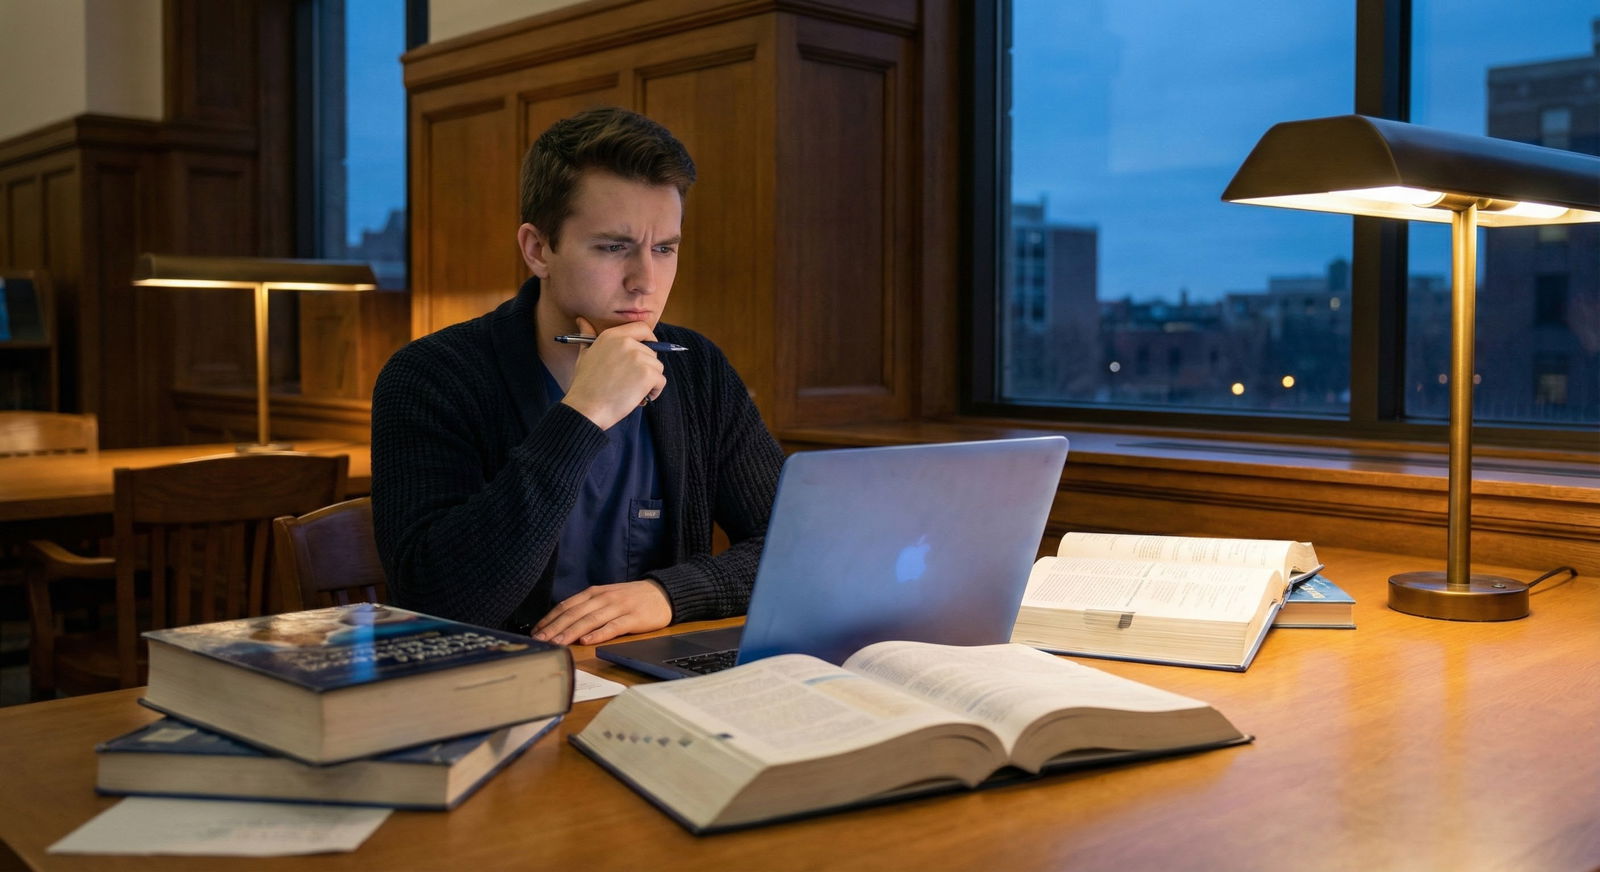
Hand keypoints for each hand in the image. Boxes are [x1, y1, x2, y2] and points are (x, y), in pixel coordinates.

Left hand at [530, 579, 672, 645]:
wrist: (662, 592)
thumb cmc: (631, 599)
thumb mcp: (606, 597)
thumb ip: (587, 608)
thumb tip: (561, 623)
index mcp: (594, 593)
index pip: (566, 606)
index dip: (549, 619)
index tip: (535, 632)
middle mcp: (603, 598)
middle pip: (574, 614)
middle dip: (554, 628)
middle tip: (540, 641)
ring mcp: (618, 607)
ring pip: (590, 620)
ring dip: (571, 632)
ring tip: (557, 643)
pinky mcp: (633, 618)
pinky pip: (613, 627)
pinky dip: (599, 634)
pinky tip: (587, 641)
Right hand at [561, 316, 666, 429]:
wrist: (586, 407)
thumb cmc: (585, 384)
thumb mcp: (585, 354)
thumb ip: (588, 336)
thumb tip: (581, 320)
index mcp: (612, 335)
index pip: (642, 328)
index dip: (649, 339)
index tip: (647, 351)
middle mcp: (626, 342)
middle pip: (652, 352)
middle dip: (647, 367)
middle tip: (632, 382)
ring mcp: (638, 357)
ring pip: (658, 367)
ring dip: (650, 381)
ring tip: (633, 391)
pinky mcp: (647, 374)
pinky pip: (661, 381)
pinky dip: (654, 392)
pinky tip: (640, 398)